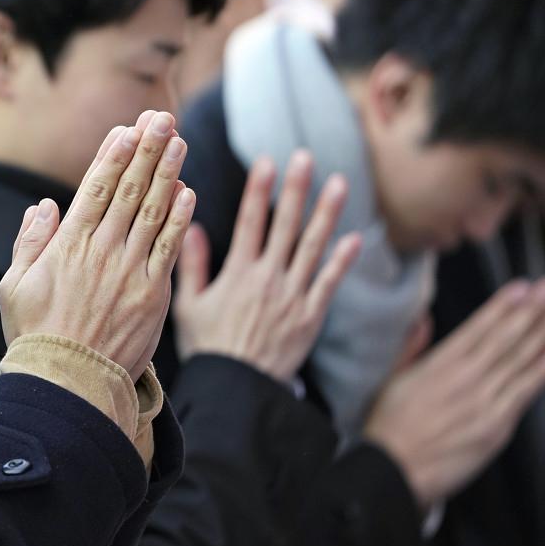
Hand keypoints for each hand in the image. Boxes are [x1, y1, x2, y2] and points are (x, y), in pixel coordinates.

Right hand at [0, 112, 195, 373]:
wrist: (68, 381)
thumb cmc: (36, 335)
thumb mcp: (15, 286)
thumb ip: (30, 243)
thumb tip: (43, 206)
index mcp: (68, 246)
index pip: (94, 188)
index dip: (113, 155)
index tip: (127, 128)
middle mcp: (102, 251)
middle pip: (128, 189)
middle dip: (146, 149)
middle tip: (162, 118)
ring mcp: (130, 271)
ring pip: (152, 211)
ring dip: (168, 172)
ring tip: (179, 141)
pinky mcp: (153, 294)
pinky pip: (169, 248)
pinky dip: (180, 219)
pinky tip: (188, 192)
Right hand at [173, 150, 361, 381]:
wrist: (236, 388)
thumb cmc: (209, 347)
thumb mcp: (188, 305)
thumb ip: (191, 264)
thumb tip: (191, 226)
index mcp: (237, 274)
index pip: (250, 222)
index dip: (259, 190)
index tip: (267, 161)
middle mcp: (268, 279)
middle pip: (285, 226)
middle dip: (295, 189)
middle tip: (305, 157)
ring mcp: (293, 296)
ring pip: (312, 247)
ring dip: (327, 214)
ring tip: (339, 183)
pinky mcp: (311, 316)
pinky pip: (329, 283)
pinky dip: (342, 261)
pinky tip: (355, 238)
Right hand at [364, 278, 544, 507]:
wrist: (392, 469)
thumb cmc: (389, 428)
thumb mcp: (392, 379)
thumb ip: (412, 347)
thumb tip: (424, 320)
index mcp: (437, 363)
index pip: (477, 327)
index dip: (502, 305)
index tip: (522, 287)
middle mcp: (463, 377)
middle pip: (504, 338)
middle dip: (531, 310)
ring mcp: (482, 401)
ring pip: (518, 361)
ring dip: (543, 333)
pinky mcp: (495, 426)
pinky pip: (523, 393)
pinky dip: (542, 372)